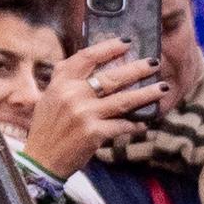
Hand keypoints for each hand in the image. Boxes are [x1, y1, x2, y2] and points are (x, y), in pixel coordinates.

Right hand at [24, 41, 162, 179]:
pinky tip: (144, 122)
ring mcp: (84, 114)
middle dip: (137, 69)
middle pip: (111, 77)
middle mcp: (72, 95)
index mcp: (60, 83)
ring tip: (163, 88)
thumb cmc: (47, 128)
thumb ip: (68, 80)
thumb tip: (93, 61)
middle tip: (155, 63)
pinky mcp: (94, 133)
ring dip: (147, 94)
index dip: (108, 47)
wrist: (41, 160)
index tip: (127, 42)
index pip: (87, 57)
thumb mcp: (50, 97)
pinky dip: (135, 124)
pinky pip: (123, 125)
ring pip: (124, 100)